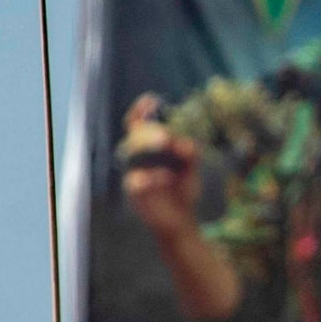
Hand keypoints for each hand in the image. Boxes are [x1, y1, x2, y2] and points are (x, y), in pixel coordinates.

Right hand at [118, 94, 198, 237]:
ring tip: (165, 141)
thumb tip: (184, 142)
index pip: (137, 126)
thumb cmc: (183, 192)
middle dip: (148, 130)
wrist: (182, 222)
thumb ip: (189, 152)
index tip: (152, 99)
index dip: (141, 111)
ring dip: (146, 145)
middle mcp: (137, 161)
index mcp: (147, 151)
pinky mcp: (135, 195)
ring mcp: (133, 176)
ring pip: (130, 155)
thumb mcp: (190, 168)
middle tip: (165, 133)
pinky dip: (152, 176)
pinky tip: (167, 177)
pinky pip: (136, 181)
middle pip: (133, 137)